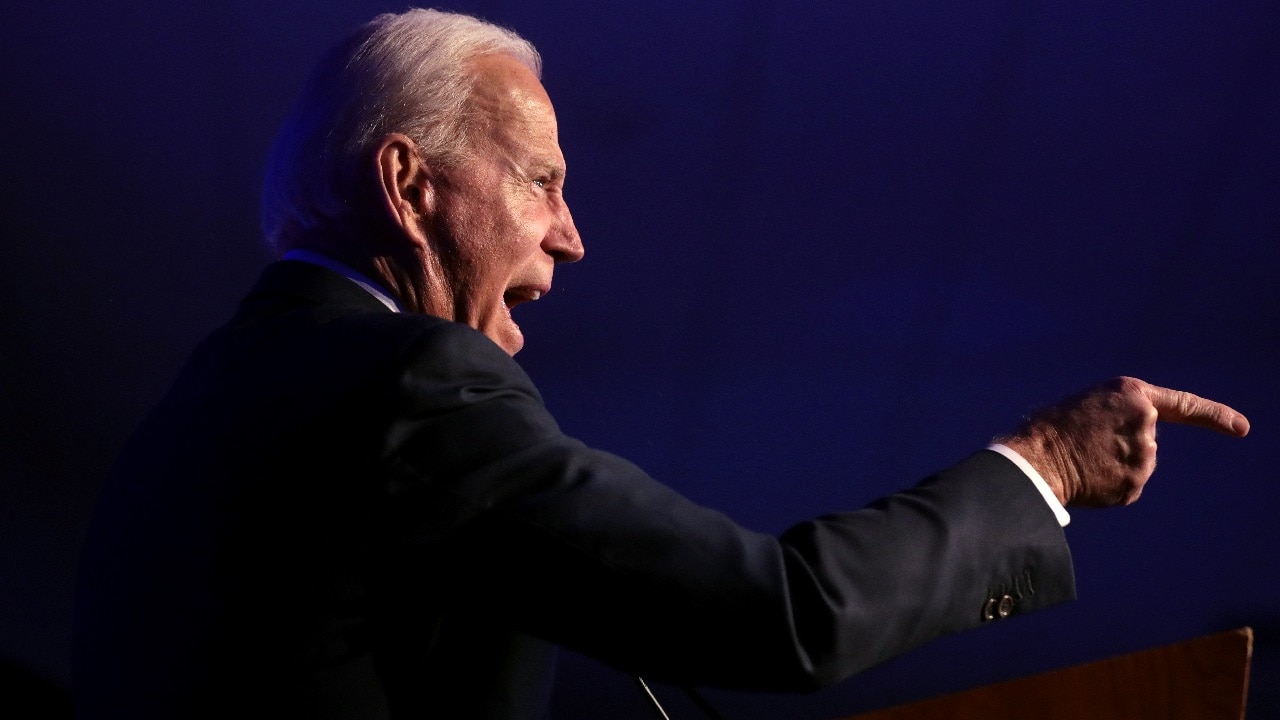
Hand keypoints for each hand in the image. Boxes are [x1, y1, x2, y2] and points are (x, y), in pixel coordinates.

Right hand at [999, 377, 1248, 507]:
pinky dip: (1110, 486)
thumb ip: (1118, 417)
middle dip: (1123, 446)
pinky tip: (1088, 478)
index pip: (1185, 406)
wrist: (1034, 460)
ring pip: (1138, 465)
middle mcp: (1145, 423)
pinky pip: (1127, 486)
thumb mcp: (1089, 405)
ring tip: (1083, 460)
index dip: (1216, 417)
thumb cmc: (1050, 428)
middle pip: (1147, 441)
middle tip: (1086, 444)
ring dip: (1115, 466)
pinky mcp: (1135, 484)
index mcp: (1131, 394)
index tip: (1242, 428)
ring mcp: (1143, 456)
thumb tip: (1123, 444)